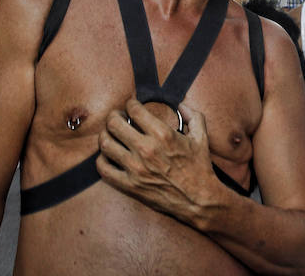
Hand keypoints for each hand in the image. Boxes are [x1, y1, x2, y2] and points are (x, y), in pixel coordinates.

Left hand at [96, 100, 221, 226]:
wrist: (198, 200)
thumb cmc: (200, 168)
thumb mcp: (202, 137)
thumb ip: (193, 116)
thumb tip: (181, 105)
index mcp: (163, 135)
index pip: (134, 110)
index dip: (131, 103)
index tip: (132, 105)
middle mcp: (146, 149)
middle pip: (114, 123)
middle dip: (114, 116)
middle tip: (118, 117)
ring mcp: (135, 168)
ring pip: (105, 144)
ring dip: (106, 135)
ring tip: (111, 134)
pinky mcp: (129, 185)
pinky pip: (104, 169)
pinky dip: (102, 159)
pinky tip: (110, 155)